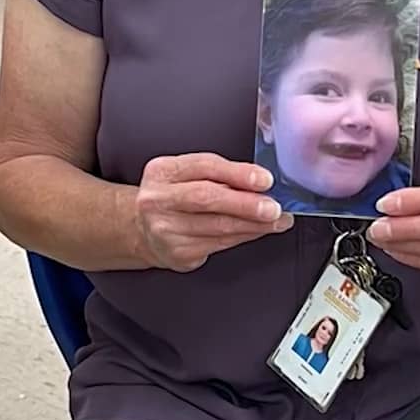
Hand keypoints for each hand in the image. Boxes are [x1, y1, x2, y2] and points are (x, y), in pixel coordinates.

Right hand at [134, 152, 293, 271]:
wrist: (143, 230)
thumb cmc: (173, 198)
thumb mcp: (186, 175)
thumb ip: (218, 174)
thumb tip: (259, 181)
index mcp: (162, 171)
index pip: (204, 166)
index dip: (238, 173)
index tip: (264, 180)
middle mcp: (158, 199)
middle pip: (207, 198)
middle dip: (246, 203)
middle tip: (273, 207)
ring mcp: (166, 229)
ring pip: (218, 226)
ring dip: (254, 224)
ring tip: (276, 220)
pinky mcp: (178, 253)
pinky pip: (220, 244)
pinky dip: (244, 236)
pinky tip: (258, 231)